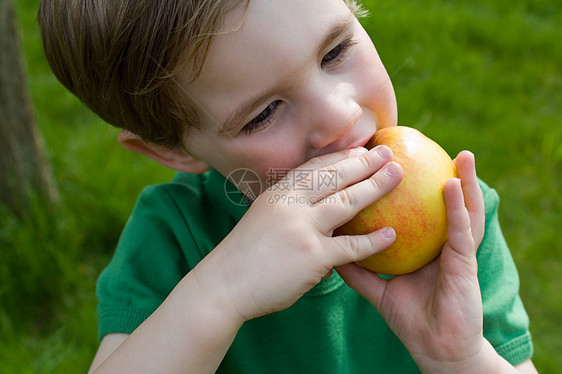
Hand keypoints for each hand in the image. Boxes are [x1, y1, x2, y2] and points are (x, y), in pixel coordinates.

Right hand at [189, 145, 402, 322]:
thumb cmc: (243, 256)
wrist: (223, 285)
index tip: (362, 149)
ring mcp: (301, 228)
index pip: (315, 167)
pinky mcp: (312, 256)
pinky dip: (372, 241)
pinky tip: (392, 234)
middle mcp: (290, 204)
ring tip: (398, 176)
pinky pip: (350, 246)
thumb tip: (317, 206)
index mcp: (278, 193)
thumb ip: (289, 208)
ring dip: (376, 186)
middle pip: (335, 177)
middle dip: (365, 162)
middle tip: (389, 154)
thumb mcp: (263, 218)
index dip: (342, 156)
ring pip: (346, 202)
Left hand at [337, 151, 486, 370]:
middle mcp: (441, 244)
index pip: (415, 211)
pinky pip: (461, 231)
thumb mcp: (380, 290)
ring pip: (462, 209)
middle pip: (437, 204)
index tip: (387, 161)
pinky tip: (452, 184)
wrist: (436, 348)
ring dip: (463, 180)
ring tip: (461, 154)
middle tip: (422, 148)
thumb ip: (359, 270)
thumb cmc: (412, 318)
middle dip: (434, 174)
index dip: (403, 187)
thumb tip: (331, 252)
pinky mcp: (465, 264)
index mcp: (423, 247)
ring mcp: (456, 252)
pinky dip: (458, 207)